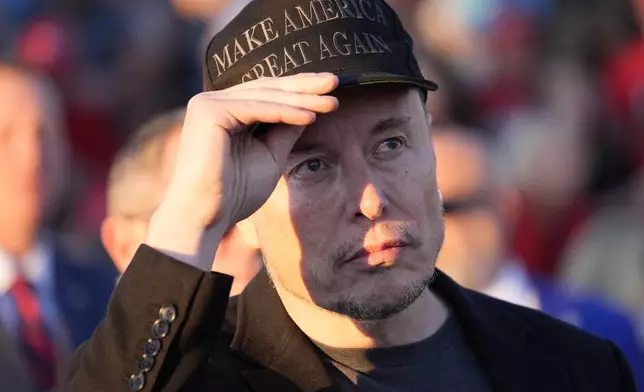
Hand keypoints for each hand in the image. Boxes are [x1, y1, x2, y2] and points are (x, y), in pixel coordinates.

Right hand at [146, 73, 338, 267]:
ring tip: (332, 102)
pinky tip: (311, 116)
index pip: (267, 93)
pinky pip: (256, 108)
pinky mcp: (208, 111)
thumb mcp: (270, 156)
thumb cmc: (235, 193)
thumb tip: (311, 109)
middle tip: (336, 82)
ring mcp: (207, 103)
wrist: (206, 216)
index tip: (331, 90)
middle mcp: (212, 102)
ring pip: (265, 96)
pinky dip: (285, 112)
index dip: (299, 90)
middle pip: (267, 88)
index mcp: (225, 111)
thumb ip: (286, 130)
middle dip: (304, 86)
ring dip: (301, 99)